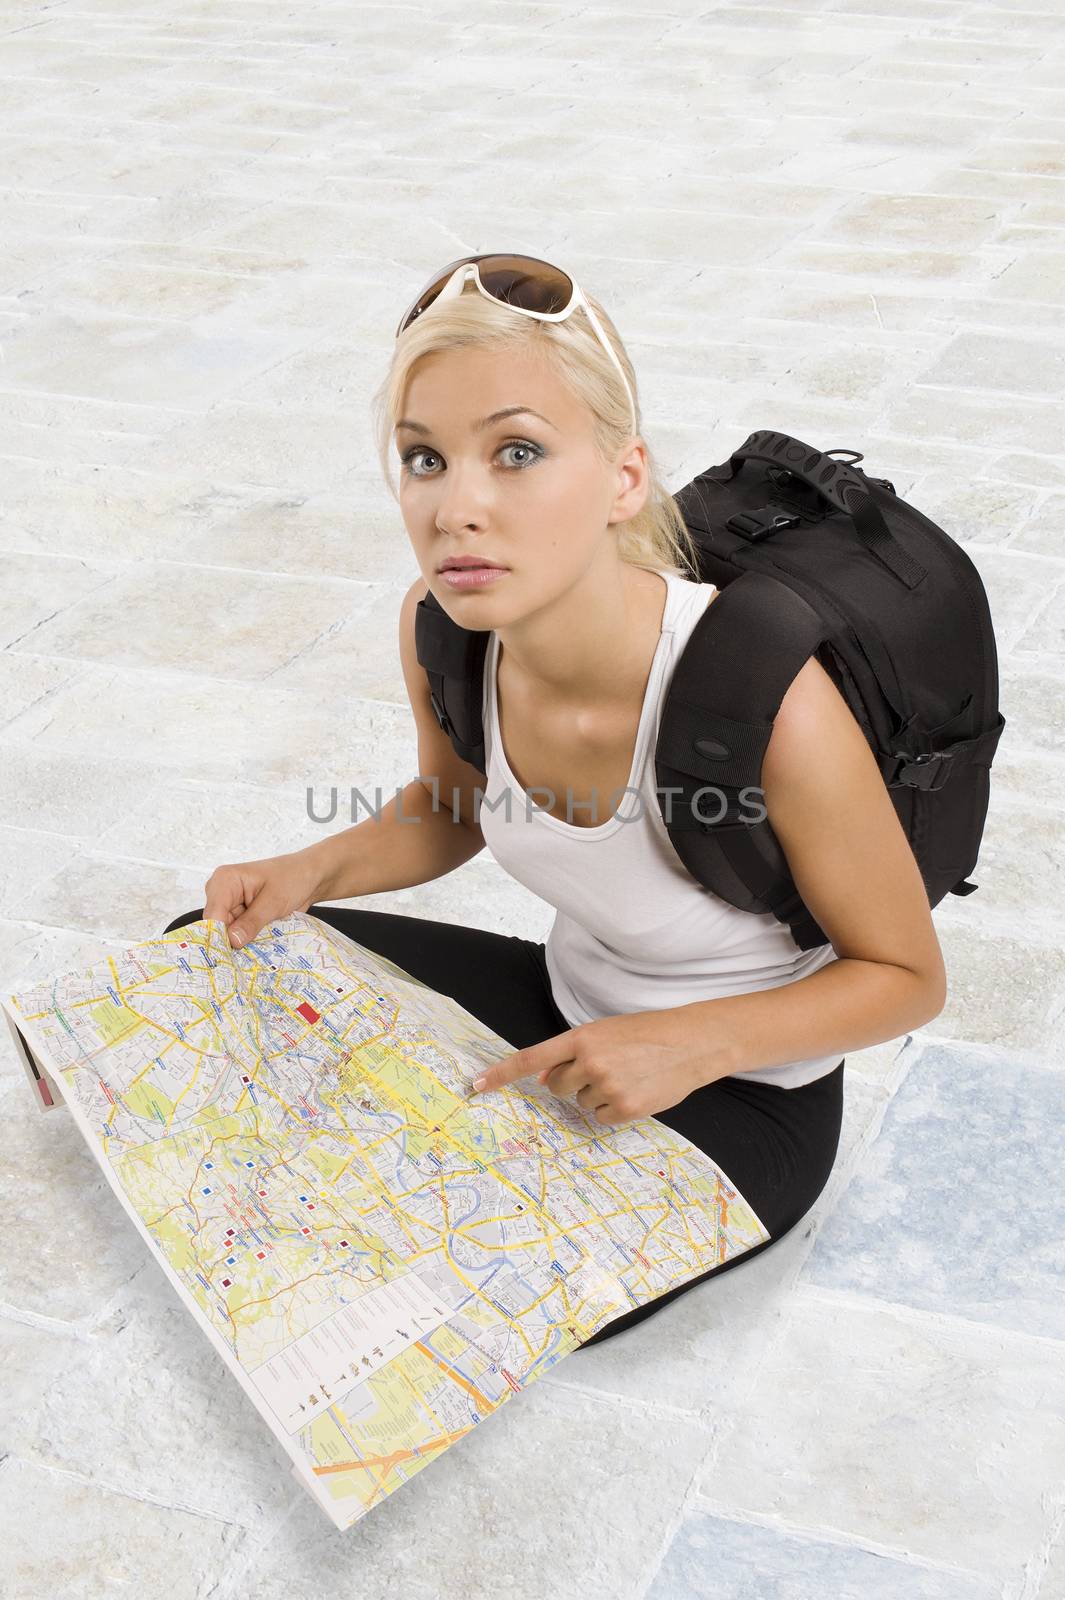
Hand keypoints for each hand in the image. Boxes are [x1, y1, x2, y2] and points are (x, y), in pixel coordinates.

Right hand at [202, 849, 323, 950]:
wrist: (309, 877)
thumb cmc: (293, 878)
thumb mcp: (274, 901)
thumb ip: (252, 922)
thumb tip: (233, 941)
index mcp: (224, 880)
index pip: (213, 915)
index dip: (219, 937)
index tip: (231, 957)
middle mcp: (221, 893)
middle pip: (216, 927)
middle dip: (230, 944)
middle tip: (246, 960)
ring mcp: (229, 906)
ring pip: (226, 934)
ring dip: (241, 945)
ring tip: (256, 954)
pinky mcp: (239, 916)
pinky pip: (237, 935)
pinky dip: (247, 943)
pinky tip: (258, 949)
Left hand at [467, 1008, 726, 1126]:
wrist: (693, 1042)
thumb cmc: (648, 1034)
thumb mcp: (607, 1032)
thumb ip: (574, 1052)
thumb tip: (544, 1076)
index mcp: (582, 1037)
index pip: (531, 1058)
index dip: (501, 1074)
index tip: (475, 1086)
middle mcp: (590, 1061)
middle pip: (556, 1085)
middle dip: (570, 1081)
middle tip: (603, 1069)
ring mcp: (607, 1087)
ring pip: (580, 1102)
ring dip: (596, 1094)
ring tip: (627, 1076)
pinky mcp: (625, 1109)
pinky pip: (600, 1118)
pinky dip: (613, 1109)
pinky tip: (634, 1091)